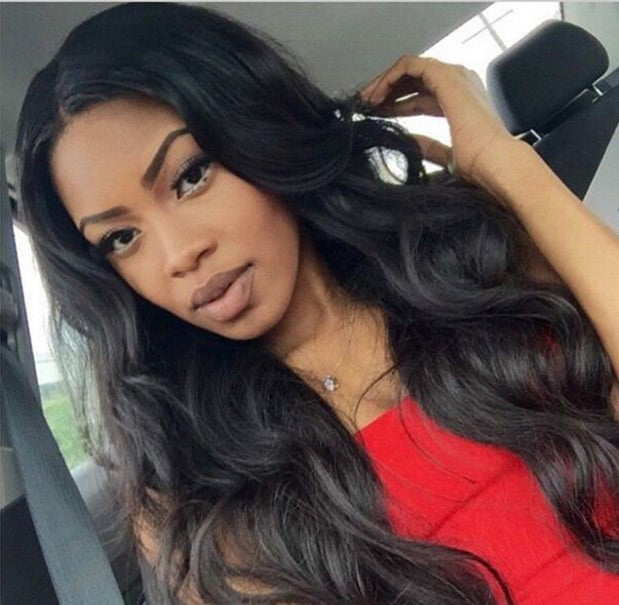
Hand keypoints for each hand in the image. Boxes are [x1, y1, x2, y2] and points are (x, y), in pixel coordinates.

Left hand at [358, 55, 516, 188]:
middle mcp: (459, 86)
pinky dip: (389, 77)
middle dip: (386, 92)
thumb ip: (428, 147)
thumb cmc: (481, 167)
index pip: (420, 97)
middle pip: (413, 81)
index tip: (376, 117)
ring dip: (385, 83)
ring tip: (366, 101)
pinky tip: (376, 96)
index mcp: (461, 104)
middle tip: (365, 106)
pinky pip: (409, 66)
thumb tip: (408, 142)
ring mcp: (454, 78)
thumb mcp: (447, 157)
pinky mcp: (445, 76)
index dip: (396, 105)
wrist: (496, 165)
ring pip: (409, 69)